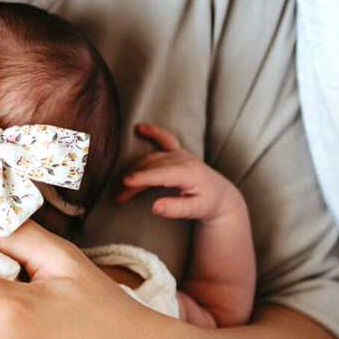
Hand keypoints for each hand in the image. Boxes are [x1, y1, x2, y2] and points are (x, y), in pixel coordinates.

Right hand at [115, 122, 246, 224]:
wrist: (221, 196)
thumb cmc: (208, 204)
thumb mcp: (195, 211)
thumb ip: (176, 209)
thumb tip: (155, 207)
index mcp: (189, 173)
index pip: (160, 174)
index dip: (141, 178)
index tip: (125, 183)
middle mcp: (183, 159)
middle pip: (150, 167)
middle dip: (131, 180)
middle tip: (117, 195)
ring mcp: (180, 154)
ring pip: (150, 158)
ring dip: (132, 169)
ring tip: (118, 186)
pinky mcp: (178, 152)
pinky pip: (165, 138)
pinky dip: (152, 132)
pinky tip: (140, 128)